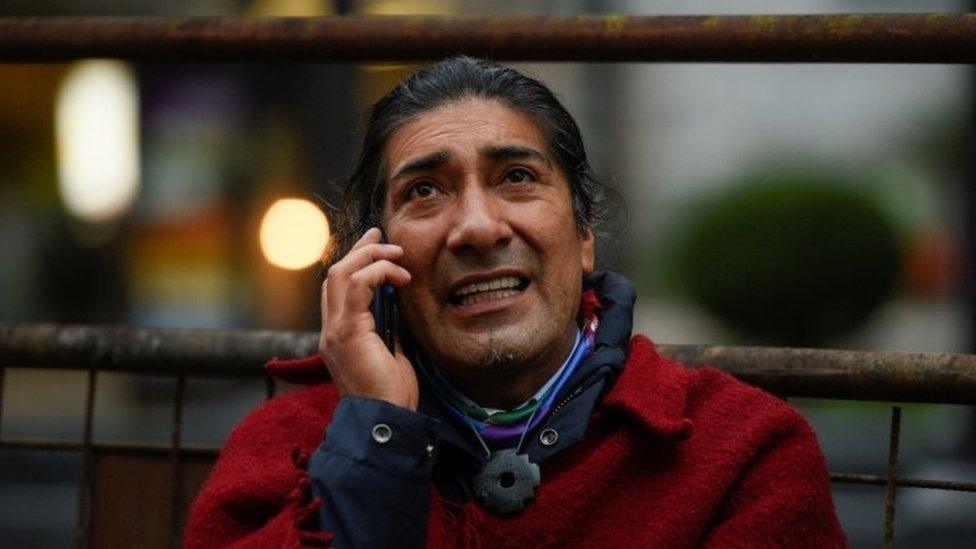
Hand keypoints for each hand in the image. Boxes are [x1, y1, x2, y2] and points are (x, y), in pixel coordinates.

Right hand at [319, 227, 418, 409]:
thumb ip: (388, 329)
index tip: (376, 244)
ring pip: (341, 274)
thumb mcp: (392, 354)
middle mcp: (330, 330)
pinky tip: (398, 276)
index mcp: (338, 336)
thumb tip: (398, 307)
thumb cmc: (392, 395)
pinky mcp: (347, 332)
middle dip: (360, 249)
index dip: (355, 262)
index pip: (338, 288)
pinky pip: (357, 286)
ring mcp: (335, 331)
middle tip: (383, 235)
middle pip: (336, 274)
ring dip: (370, 257)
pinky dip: (378, 273)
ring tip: (396, 255)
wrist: (385, 420)